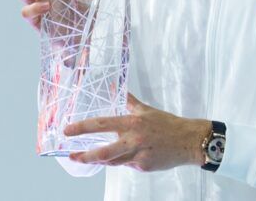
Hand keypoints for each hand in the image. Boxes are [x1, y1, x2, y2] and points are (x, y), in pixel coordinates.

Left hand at [65, 94, 210, 171]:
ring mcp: (138, 156)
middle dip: (85, 156)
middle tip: (72, 156)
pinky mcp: (143, 167)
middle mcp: (133, 140)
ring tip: (89, 157)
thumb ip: (129, 101)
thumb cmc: (167, 123)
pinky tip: (127, 155)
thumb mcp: (146, 110)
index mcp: (132, 123)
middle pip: (103, 152)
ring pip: (113, 161)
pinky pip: (127, 164)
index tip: (68, 131)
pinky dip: (123, 160)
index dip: (82, 128)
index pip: (102, 124)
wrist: (188, 141)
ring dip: (101, 159)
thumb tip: (117, 88)